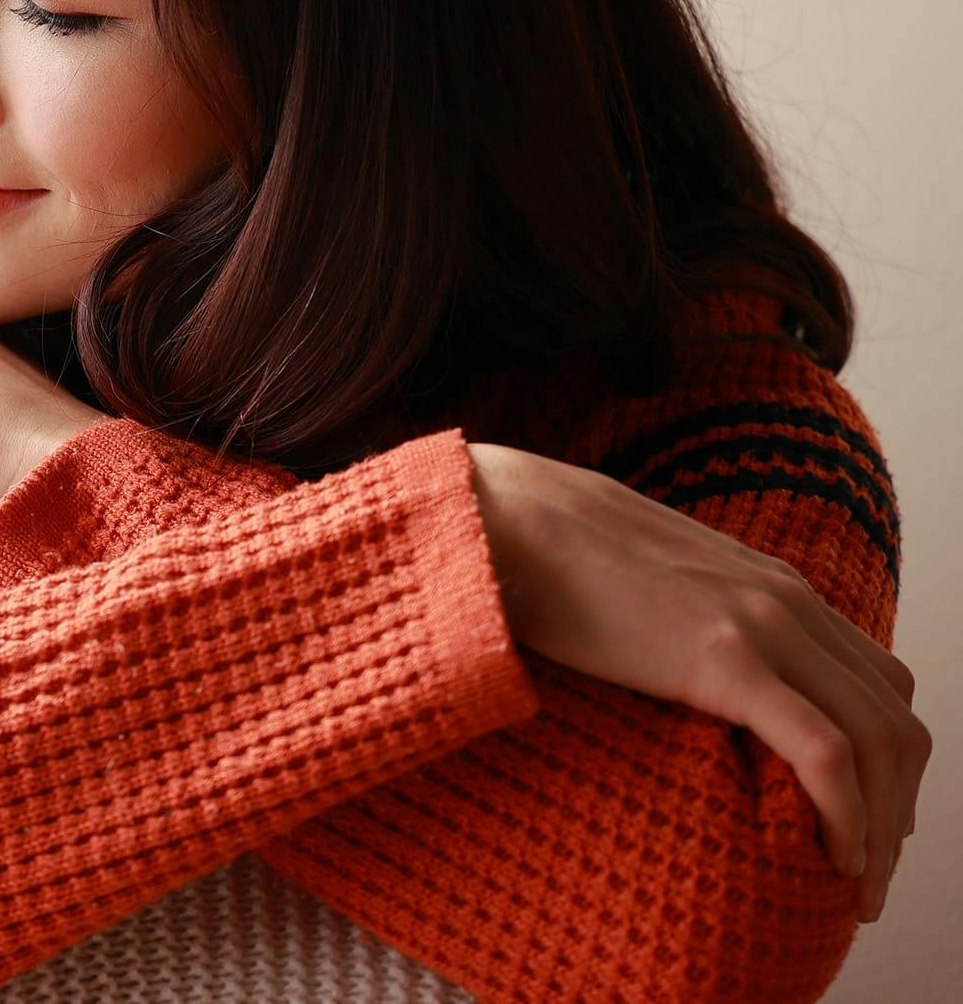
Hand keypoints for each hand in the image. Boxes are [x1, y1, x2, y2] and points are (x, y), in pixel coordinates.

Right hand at [467, 442, 929, 923]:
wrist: (503, 516)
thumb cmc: (549, 552)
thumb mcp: (643, 581)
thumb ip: (682, 616)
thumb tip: (665, 664)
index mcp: (768, 583)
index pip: (876, 681)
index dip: (886, 763)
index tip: (860, 824)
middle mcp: (785, 599)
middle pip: (893, 717)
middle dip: (897, 806)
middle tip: (866, 873)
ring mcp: (760, 623)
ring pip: (879, 738)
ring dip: (883, 825)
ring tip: (855, 884)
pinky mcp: (723, 657)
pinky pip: (823, 749)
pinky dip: (849, 812)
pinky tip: (834, 855)